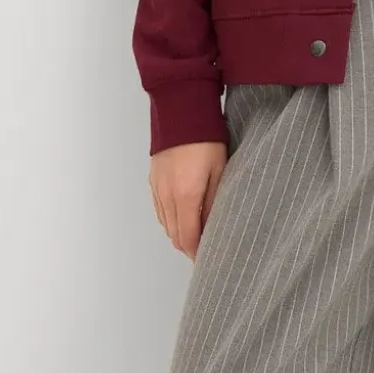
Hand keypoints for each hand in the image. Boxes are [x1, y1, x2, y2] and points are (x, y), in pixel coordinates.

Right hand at [149, 139, 227, 259]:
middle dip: (189, 247)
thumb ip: (215, 202)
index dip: (196, 253)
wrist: (180, 113)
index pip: (188, 237)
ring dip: (179, 234)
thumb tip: (213, 227)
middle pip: (175, 235)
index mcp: (186, 196)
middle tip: (204, 250)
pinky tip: (182, 218)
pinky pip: (160, 211)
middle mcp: (167, 196)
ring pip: (166, 225)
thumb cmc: (206, 140)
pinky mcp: (153, 181)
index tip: (207, 259)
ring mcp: (157, 189)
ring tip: (196, 235)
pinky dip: (170, 220)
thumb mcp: (220, 171)